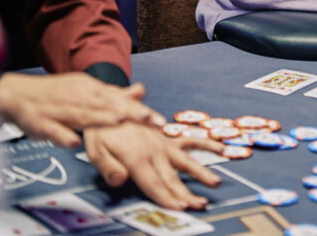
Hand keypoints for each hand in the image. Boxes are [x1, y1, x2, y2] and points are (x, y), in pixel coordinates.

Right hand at [0, 73, 165, 147]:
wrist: (16, 94)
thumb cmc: (56, 95)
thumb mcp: (86, 91)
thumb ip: (114, 94)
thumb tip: (141, 90)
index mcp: (90, 89)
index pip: (120, 100)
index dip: (141, 110)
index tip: (160, 120)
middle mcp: (78, 97)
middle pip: (108, 106)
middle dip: (130, 113)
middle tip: (151, 120)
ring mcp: (59, 110)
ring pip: (82, 115)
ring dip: (100, 119)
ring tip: (120, 122)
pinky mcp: (41, 123)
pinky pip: (52, 130)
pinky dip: (62, 136)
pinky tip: (74, 142)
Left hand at [83, 122, 222, 210]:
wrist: (109, 107)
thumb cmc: (101, 131)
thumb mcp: (95, 150)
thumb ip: (109, 168)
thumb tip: (120, 180)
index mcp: (137, 158)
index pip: (154, 184)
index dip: (167, 198)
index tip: (180, 208)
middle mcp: (154, 151)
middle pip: (172, 178)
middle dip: (186, 194)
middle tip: (200, 204)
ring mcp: (163, 144)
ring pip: (186, 162)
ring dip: (201, 173)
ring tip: (215, 182)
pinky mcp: (167, 139)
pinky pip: (190, 142)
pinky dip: (207, 145)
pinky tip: (221, 150)